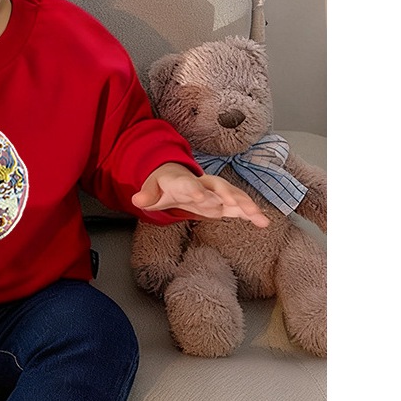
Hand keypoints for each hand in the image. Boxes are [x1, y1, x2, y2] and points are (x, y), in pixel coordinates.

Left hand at [132, 163, 270, 227]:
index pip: (188, 184)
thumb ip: (147, 195)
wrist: (177, 178)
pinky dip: (251, 213)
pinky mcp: (224, 201)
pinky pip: (240, 206)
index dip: (194, 189)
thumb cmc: (165, 185)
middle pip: (217, 186)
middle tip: (234, 202)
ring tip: (258, 215)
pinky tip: (263, 222)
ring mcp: (216, 192)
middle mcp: (203, 183)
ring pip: (233, 195)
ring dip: (245, 204)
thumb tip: (137, 200)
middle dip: (226, 193)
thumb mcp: (152, 189)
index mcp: (183, 180)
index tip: (199, 196)